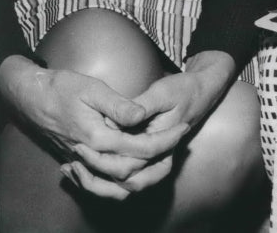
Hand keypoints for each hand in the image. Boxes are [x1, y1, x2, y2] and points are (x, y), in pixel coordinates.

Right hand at [0, 55, 186, 198]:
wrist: (31, 98)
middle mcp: (89, 154)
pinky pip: (96, 184)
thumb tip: (141, 115)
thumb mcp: (93, 88)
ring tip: (161, 163)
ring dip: (139, 179)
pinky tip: (129, 174)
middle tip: (177, 144)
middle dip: (157, 161)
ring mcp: (81, 161)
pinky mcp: (75, 160)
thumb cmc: (62, 89)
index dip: (165, 140)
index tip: (182, 128)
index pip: (139, 148)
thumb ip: (118, 105)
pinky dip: (113, 185)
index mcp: (97, 137)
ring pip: (112, 185)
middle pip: (129, 171)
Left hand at [63, 51, 235, 197]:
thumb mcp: (163, 91)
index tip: (84, 140)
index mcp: (164, 142)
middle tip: (77, 151)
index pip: (131, 160)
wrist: (201, 91)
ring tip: (75, 167)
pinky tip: (85, 166)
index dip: (104, 153)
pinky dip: (104, 178)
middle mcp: (160, 157)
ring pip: (125, 186)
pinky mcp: (148, 158)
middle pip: (126, 179)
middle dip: (97, 170)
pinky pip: (126, 179)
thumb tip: (120, 119)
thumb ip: (141, 106)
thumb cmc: (183, 89)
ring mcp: (155, 160)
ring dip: (99, 182)